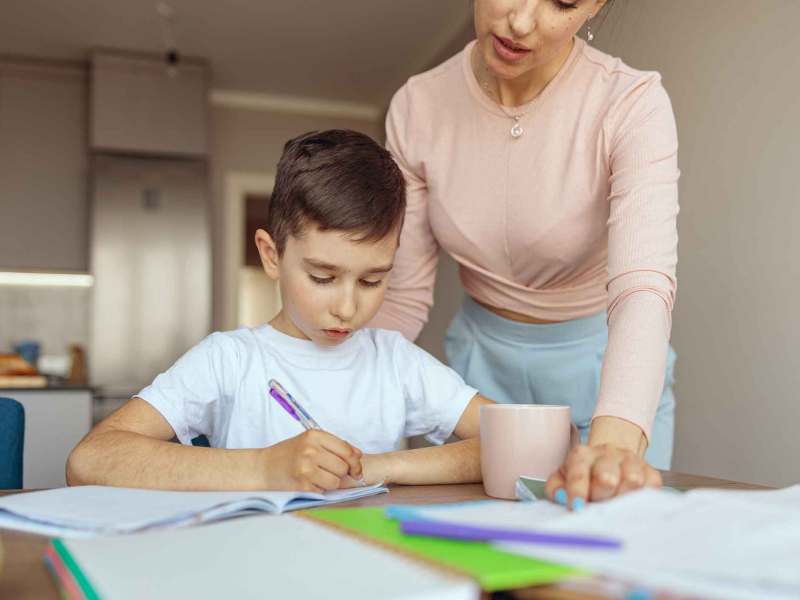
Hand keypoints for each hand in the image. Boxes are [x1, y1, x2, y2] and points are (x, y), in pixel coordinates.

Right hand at [260, 430, 362, 491]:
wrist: (262, 468)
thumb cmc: (288, 454)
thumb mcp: (309, 442)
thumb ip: (334, 446)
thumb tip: (358, 456)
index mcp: (314, 436)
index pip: (347, 450)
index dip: (355, 463)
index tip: (356, 470)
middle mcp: (310, 450)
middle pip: (343, 467)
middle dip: (340, 473)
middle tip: (327, 472)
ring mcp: (306, 468)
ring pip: (336, 481)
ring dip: (330, 483)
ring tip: (316, 478)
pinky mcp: (302, 485)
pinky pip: (324, 491)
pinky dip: (319, 490)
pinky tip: (308, 484)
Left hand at [544, 444, 661, 509]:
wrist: (609, 458)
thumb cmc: (582, 474)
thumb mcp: (561, 479)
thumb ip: (556, 490)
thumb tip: (562, 499)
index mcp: (581, 455)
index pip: (579, 474)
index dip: (578, 493)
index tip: (577, 508)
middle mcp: (607, 453)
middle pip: (607, 477)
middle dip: (601, 497)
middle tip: (598, 508)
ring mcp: (631, 461)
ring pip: (632, 482)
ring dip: (622, 500)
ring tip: (614, 505)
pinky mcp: (650, 472)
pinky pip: (650, 489)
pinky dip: (642, 501)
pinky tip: (631, 503)